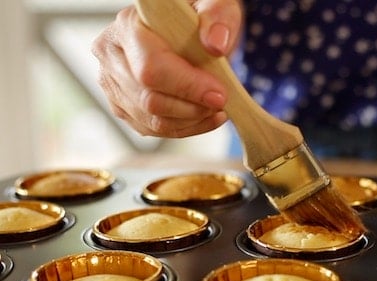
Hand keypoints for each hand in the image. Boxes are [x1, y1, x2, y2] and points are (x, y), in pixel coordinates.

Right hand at [91, 0, 242, 137]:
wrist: (184, 28)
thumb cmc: (198, 15)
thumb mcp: (214, 4)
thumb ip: (217, 18)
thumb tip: (215, 44)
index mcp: (128, 26)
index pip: (152, 68)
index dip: (188, 87)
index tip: (220, 95)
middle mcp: (111, 55)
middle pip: (149, 99)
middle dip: (192, 108)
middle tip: (221, 103)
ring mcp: (112, 83)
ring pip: (151, 119)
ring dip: (190, 121)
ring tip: (216, 110)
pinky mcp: (122, 105)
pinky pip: (151, 129)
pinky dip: (183, 128)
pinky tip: (203, 117)